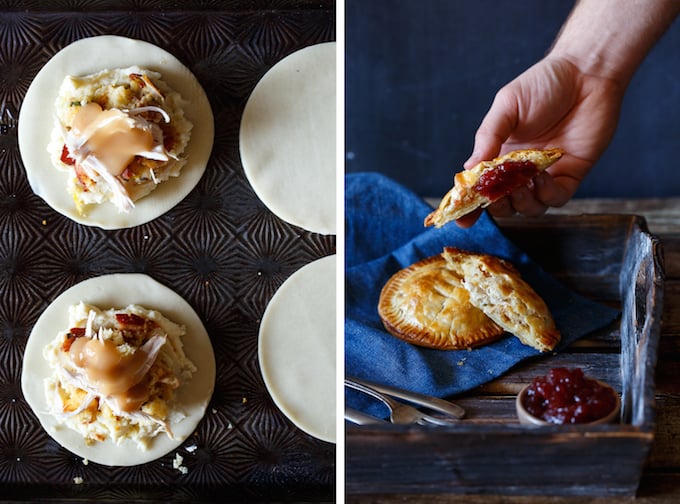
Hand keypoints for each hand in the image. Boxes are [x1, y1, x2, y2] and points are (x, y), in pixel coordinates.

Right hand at [456, 55, 624, 226]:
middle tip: (494, 197)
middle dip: (496, 206)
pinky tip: (541, 177)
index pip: (481, 187)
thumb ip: (488, 137)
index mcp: (500, 154)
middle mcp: (521, 169)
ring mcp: (546, 174)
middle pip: (504, 203)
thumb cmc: (543, 84)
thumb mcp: (506, 106)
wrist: (585, 73)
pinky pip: (556, 198)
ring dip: (521, 203)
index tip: (461, 218)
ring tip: (518, 186)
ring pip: (530, 207)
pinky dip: (546, 194)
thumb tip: (469, 169)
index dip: (470, 206)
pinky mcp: (571, 174)